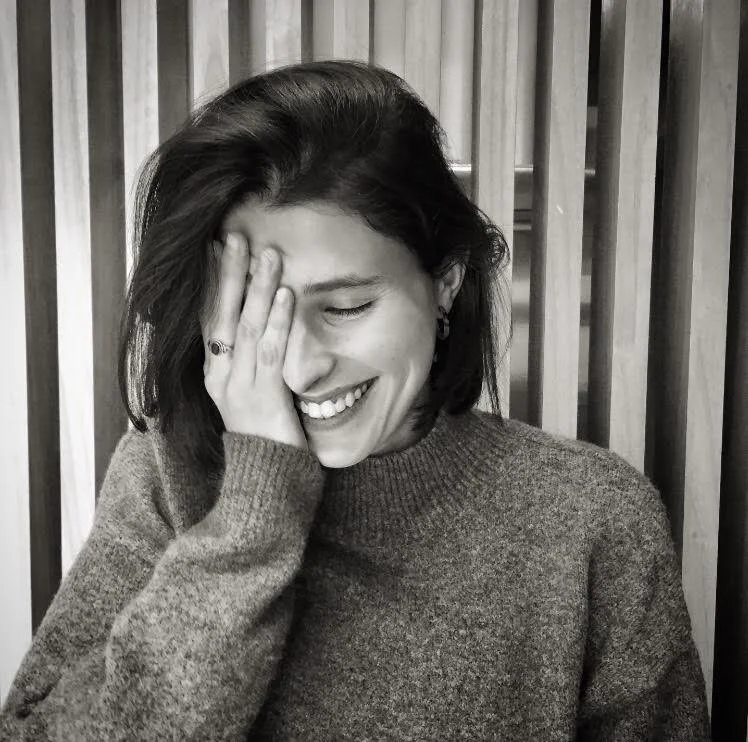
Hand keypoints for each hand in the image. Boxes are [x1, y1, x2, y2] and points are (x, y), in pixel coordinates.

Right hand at [202, 232, 307, 450]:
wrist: (265, 477)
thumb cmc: (261, 433)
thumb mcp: (246, 393)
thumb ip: (245, 362)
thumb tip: (254, 325)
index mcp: (214, 373)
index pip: (208, 319)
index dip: (211, 284)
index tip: (216, 249)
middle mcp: (220, 375)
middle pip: (222, 315)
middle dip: (230, 274)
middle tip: (237, 237)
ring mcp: (240, 386)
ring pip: (247, 327)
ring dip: (258, 288)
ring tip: (268, 254)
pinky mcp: (264, 396)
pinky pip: (272, 352)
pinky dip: (280, 321)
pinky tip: (287, 295)